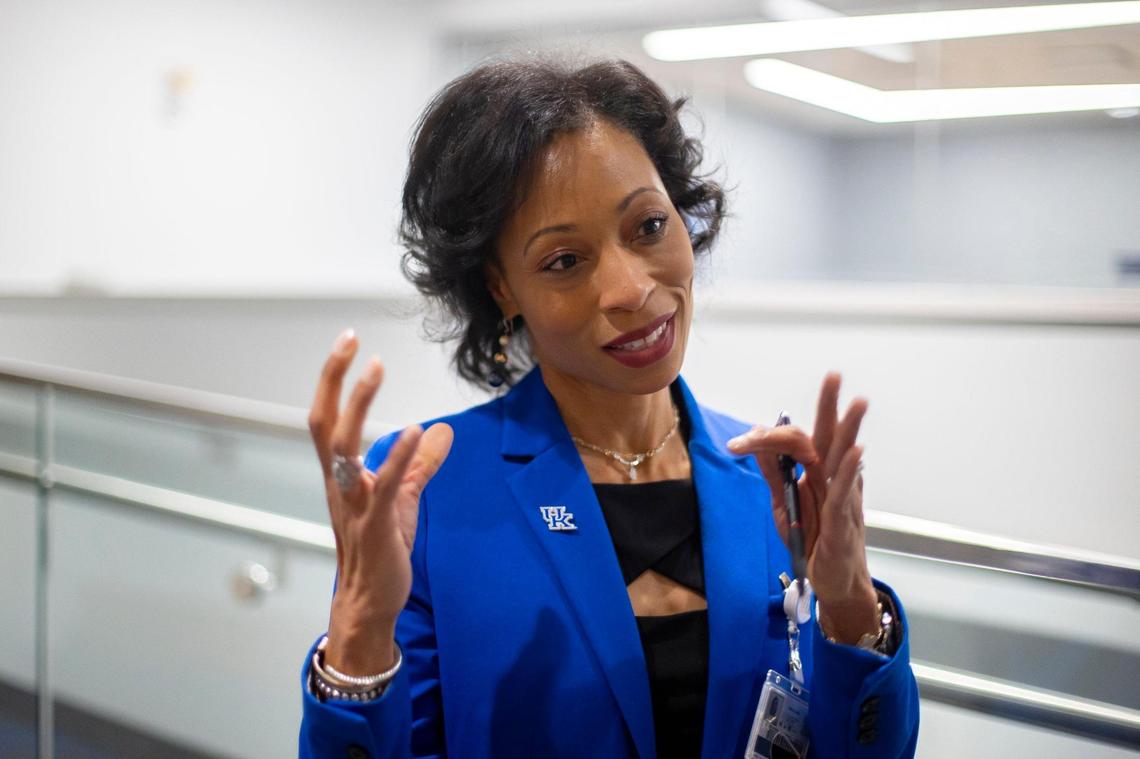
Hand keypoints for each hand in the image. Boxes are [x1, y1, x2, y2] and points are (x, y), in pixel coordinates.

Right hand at [308, 328, 453, 671]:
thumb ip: (420, 464)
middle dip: (334, 380)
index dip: (334, 380)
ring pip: (343, 446)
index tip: (349, 342)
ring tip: (377, 369)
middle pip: (323, 422)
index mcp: (340, 475)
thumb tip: (442, 429)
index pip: (326, 418)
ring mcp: (353, 503)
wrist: (370, 601)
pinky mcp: (375, 524)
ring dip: (359, 406)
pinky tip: (417, 431)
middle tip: (351, 341)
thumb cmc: (381, 549)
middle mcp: (339, 483)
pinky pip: (382, 484)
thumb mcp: (403, 498)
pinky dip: (397, 456)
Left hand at [727, 372, 877, 644]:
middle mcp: (830, 479)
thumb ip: (773, 474)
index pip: (794, 442)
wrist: (830, 581)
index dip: (768, 436)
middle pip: (828, 436)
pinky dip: (850, 472)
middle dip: (830, 405)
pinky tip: (856, 452)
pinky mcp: (842, 521)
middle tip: (834, 375)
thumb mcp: (782, 504)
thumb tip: (757, 443)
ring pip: (842, 458)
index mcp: (815, 473)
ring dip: (849, 430)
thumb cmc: (811, 540)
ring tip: (858, 402)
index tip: (740, 441)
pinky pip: (847, 492)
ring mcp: (840, 498)